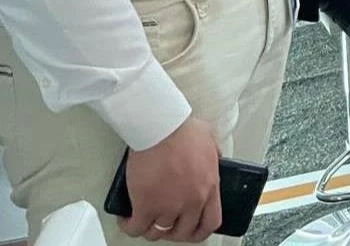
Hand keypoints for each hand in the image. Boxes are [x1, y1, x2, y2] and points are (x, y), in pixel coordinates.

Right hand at [121, 118, 221, 242]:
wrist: (161, 127)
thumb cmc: (183, 129)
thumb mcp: (211, 143)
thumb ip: (214, 157)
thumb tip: (213, 161)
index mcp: (209, 188)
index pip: (210, 222)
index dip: (199, 231)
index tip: (191, 230)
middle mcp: (191, 201)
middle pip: (183, 232)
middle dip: (172, 232)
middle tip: (163, 224)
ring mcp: (169, 206)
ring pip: (158, 232)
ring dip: (150, 228)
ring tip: (143, 220)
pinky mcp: (146, 205)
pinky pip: (136, 228)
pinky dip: (129, 227)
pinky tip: (126, 220)